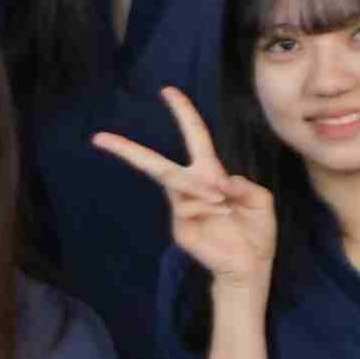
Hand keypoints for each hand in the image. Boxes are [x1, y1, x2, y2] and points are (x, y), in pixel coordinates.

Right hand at [91, 87, 274, 300]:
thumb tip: (218, 182)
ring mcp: (181, 209)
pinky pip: (188, 205)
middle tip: (99, 137)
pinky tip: (220, 217)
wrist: (251, 267)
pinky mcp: (180, 228)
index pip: (194, 138)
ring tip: (225, 206)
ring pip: (178, 182)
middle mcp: (190, 188)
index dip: (183, 113)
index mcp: (209, 175)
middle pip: (153, 164)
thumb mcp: (260, 201)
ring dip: (204, 189)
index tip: (168, 91)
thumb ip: (244, 185)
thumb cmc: (255, 233)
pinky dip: (208, 207)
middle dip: (126, 149)